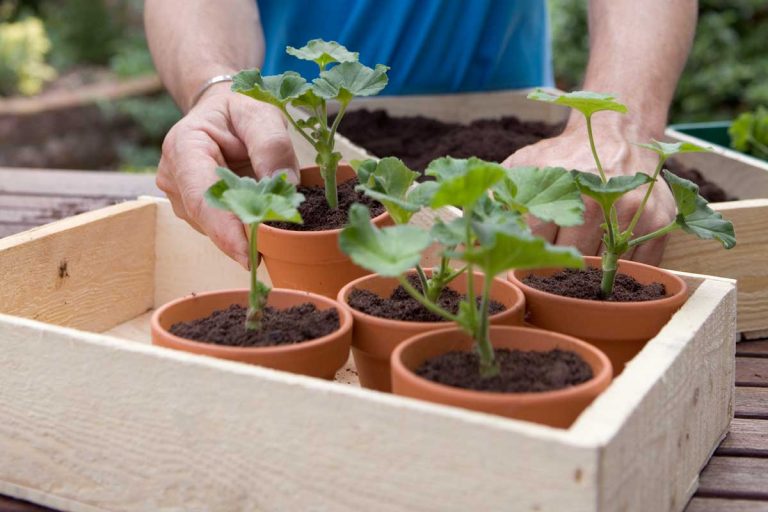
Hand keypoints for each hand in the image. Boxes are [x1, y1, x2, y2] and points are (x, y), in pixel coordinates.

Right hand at [157, 83, 298, 267]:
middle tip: (280, 241)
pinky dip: (242, 225)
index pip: (202, 198)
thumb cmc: (240, 110)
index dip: (225, 231)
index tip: (249, 256)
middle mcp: (173, 176)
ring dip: (245, 228)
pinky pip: (220, 226)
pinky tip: (260, 215)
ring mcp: (180, 196)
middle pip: (208, 219)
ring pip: (214, 228)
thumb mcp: (261, 114)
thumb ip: (273, 145)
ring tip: (273, 215)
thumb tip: (286, 186)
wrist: (223, 111)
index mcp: (183, 148)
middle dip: (243, 234)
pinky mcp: (193, 210)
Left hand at [502, 119, 675, 264]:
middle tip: (551, 258)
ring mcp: (632, 213)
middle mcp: (598, 201)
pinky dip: (622, 268)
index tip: (522, 255)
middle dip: (556, 261)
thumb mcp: (524, 164)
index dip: (526, 251)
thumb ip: (497, 194)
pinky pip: (638, 267)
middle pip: (569, 257)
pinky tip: (608, 253)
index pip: (535, 240)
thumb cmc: (563, 156)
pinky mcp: (660, 222)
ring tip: (579, 254)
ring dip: (589, 268)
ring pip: (602, 267)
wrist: (618, 133)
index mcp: (561, 188)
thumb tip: (472, 223)